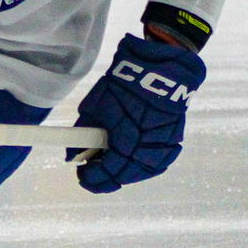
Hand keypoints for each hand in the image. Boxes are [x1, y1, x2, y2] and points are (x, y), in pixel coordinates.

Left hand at [67, 34, 205, 193]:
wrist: (159, 68)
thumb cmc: (122, 85)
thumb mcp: (95, 106)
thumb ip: (83, 134)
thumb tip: (72, 156)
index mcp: (127, 135)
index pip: (110, 168)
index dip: (94, 177)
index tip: (82, 176)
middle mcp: (148, 143)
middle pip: (127, 173)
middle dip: (107, 179)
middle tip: (92, 177)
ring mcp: (164, 143)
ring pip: (144, 171)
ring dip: (125, 175)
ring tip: (110, 172)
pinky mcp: (175, 140)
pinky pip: (159, 162)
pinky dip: (143, 166)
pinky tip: (131, 166)